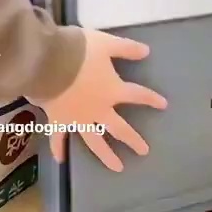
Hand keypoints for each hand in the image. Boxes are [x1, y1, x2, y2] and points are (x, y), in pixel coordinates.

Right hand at [37, 30, 166, 170]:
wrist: (48, 61)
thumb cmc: (79, 51)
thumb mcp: (106, 44)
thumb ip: (126, 48)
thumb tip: (146, 51)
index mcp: (112, 90)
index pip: (137, 95)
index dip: (151, 99)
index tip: (163, 105)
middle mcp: (98, 109)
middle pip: (119, 129)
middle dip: (133, 140)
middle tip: (143, 151)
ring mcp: (79, 118)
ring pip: (95, 141)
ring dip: (106, 156)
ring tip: (117, 168)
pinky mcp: (58, 120)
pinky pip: (58, 137)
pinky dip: (58, 148)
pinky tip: (61, 160)